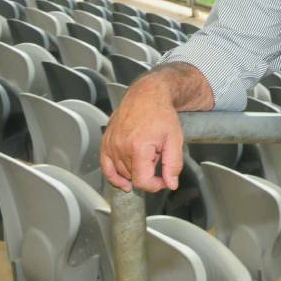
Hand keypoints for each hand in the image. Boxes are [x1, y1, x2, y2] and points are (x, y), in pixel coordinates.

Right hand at [100, 73, 183, 191]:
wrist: (147, 95)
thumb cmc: (161, 113)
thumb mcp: (175, 139)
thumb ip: (173, 164)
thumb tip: (171, 184)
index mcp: (138, 148)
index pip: (142, 181)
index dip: (155, 185)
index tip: (163, 180)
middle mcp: (120, 147)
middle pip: (133, 176)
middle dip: (147, 171)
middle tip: (157, 155)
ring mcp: (111, 145)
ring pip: (122, 173)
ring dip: (135, 169)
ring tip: (145, 153)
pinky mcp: (105, 142)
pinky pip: (105, 167)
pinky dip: (113, 176)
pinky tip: (122, 182)